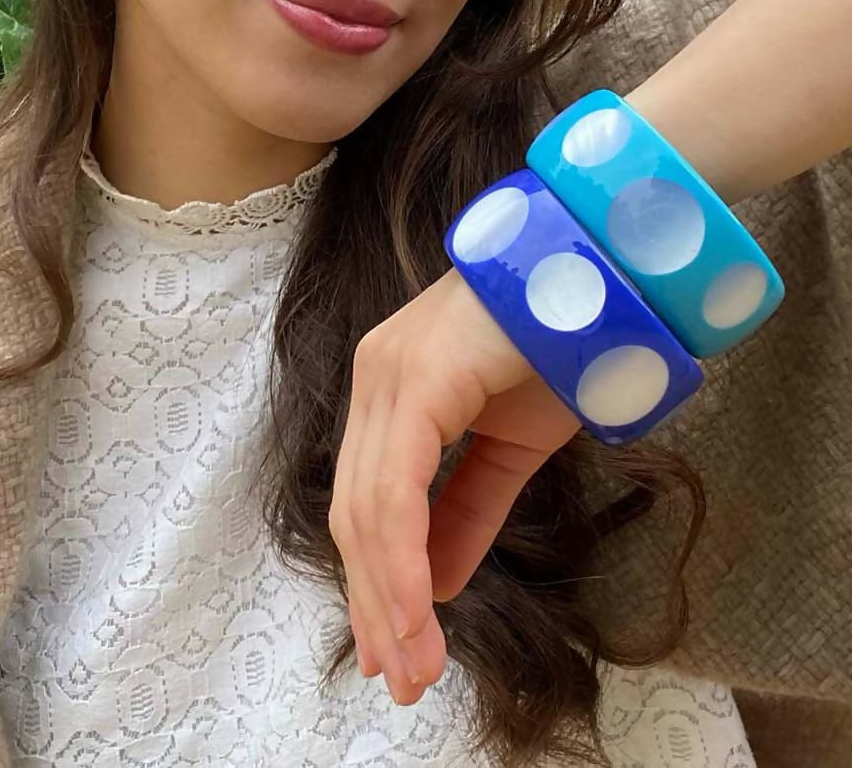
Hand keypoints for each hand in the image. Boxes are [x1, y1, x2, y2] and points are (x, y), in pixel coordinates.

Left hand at [328, 266, 580, 703]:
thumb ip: (467, 511)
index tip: (394, 653)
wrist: (602, 277)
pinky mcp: (415, 376)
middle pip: (353, 515)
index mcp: (391, 393)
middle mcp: (375, 380)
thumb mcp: (510, 448)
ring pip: (367, 509)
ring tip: (414, 666)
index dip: (374, 584)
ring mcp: (389, 374)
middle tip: (401, 678)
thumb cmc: (559, 347)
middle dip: (374, 606)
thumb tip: (436, 584)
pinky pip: (395, 485)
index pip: (364, 504)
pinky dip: (401, 557)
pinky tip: (417, 611)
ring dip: (388, 599)